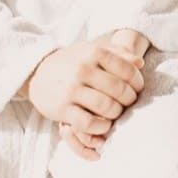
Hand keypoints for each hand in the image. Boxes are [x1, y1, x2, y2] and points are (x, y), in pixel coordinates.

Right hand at [58, 29, 150, 160]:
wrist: (37, 72)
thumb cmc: (71, 61)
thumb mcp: (91, 49)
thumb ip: (117, 53)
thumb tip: (140, 63)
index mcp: (94, 53)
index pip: (127, 70)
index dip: (138, 82)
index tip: (138, 88)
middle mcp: (83, 69)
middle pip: (119, 90)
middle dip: (130, 100)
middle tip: (129, 103)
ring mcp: (72, 89)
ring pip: (106, 107)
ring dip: (117, 114)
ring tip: (116, 113)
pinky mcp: (62, 109)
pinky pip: (89, 124)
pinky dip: (101, 127)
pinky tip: (103, 124)